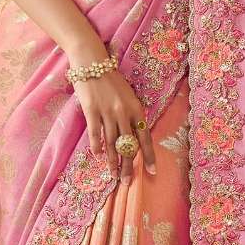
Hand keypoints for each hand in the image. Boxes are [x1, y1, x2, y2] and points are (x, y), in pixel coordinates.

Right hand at [68, 58, 157, 182]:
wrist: (92, 61)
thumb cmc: (110, 79)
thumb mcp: (127, 96)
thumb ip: (130, 114)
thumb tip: (132, 137)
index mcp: (136, 108)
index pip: (145, 137)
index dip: (149, 155)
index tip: (152, 171)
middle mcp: (124, 112)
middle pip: (128, 145)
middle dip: (129, 166)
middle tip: (127, 182)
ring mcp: (108, 112)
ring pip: (112, 143)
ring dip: (112, 162)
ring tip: (113, 176)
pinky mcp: (92, 110)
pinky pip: (96, 133)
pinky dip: (97, 146)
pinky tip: (97, 156)